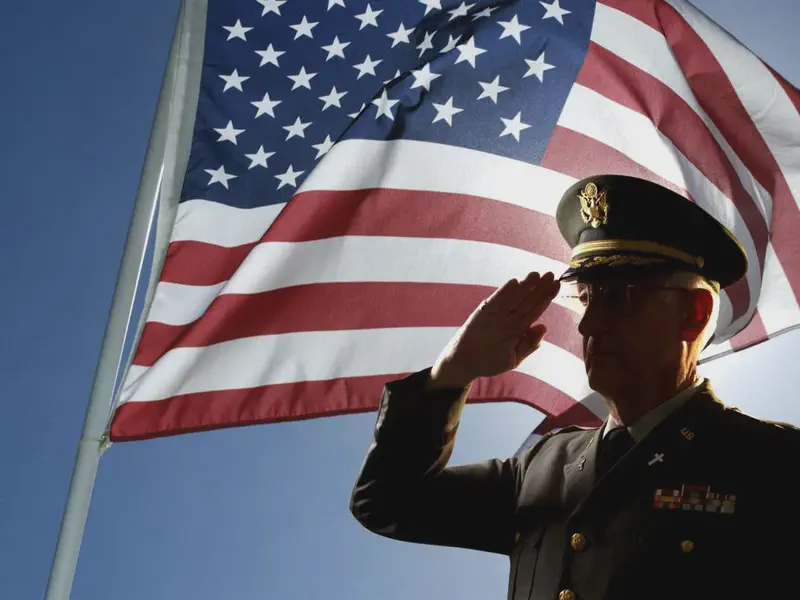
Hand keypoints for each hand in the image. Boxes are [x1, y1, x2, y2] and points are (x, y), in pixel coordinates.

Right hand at [428, 272, 560, 388]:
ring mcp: (497, 314)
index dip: (546, 297)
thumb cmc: (490, 360)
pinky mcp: (483, 313)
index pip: (536, 309)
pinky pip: (496, 301)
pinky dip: (504, 292)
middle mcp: (510, 317)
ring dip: (525, 286)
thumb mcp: (514, 358)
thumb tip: (543, 327)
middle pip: (527, 300)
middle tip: (551, 274)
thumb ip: (528, 344)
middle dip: (539, 287)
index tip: (557, 285)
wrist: (466, 364)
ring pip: (514, 298)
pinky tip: (514, 283)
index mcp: (520, 327)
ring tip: (536, 275)